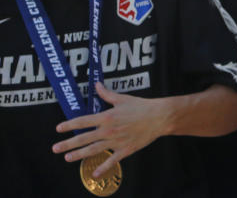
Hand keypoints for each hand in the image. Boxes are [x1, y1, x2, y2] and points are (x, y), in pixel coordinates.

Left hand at [52, 83, 166, 177]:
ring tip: (67, 158)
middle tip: (55, 148)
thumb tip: (96, 85)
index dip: (69, 125)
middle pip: (83, 138)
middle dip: (68, 144)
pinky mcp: (125, 149)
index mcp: (106, 117)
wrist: (159, 117)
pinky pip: (112, 160)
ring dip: (79, 155)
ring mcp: (116, 141)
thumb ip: (106, 94)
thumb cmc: (141, 106)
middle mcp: (108, 130)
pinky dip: (102, 168)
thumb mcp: (122, 99)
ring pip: (93, 150)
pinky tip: (94, 173)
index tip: (58, 128)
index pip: (83, 121)